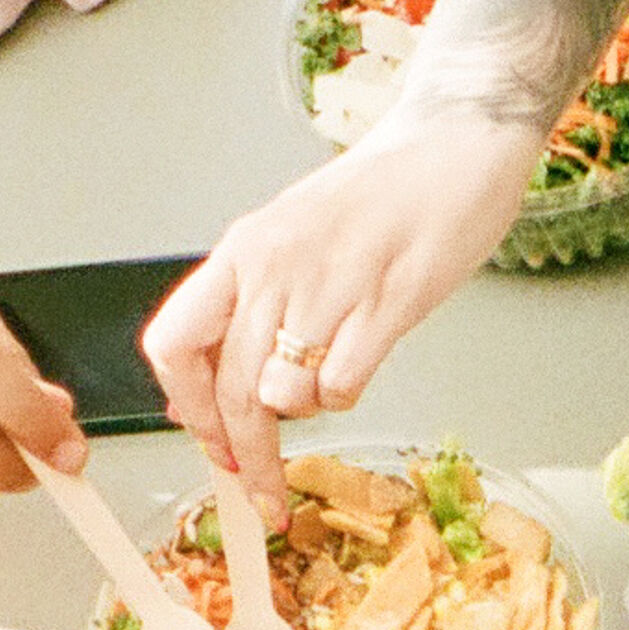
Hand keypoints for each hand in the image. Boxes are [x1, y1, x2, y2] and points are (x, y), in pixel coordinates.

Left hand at [144, 116, 541, 477]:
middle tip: (261, 487)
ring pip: (283, 394)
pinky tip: (362, 361)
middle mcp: (276, 265)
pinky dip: (346, 393)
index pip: (173, 343)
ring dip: (303, 411)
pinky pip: (342, 384)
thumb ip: (258, 302)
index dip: (186, 408)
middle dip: (244, 452)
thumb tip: (228, 383)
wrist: (455, 142)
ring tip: (331, 376)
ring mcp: (331, 283)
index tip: (209, 443)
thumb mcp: (295, 236)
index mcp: (244, 248)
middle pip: (230, 388)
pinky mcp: (389, 300)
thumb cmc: (382, 194)